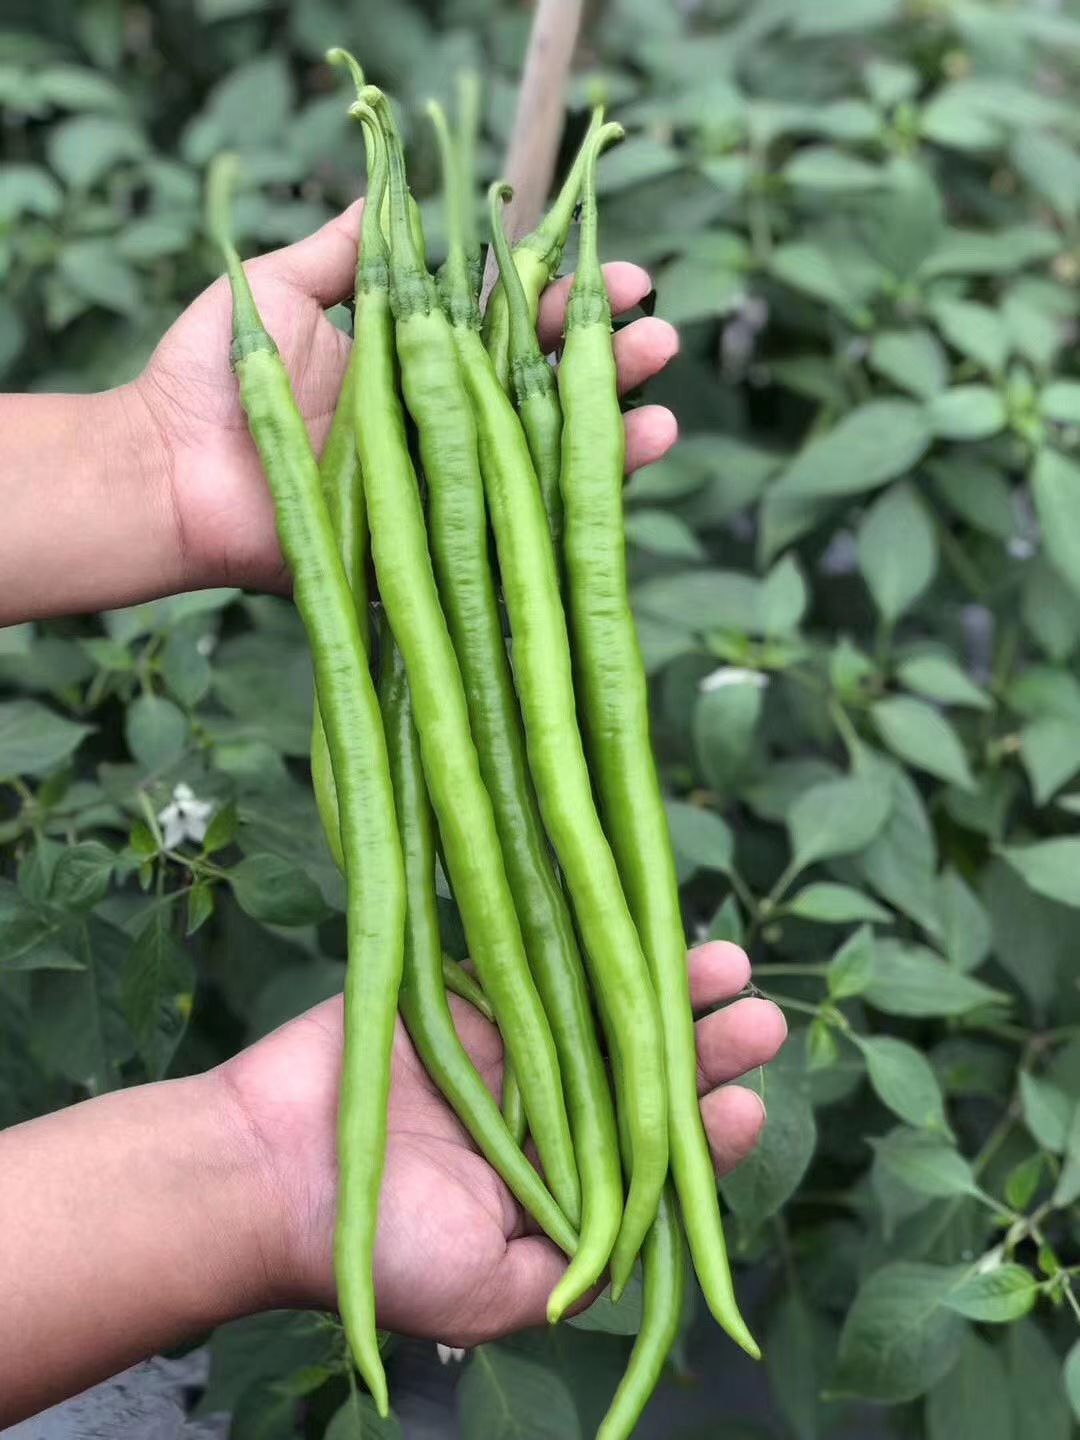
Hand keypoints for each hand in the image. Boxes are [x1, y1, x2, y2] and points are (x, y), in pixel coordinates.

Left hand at [135, 203, 680, 594]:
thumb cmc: (210, 379)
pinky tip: (626, 472)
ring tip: (663, 405)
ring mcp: (440, 483)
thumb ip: (343, 248)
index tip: (615, 274)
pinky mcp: (433, 541)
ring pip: (542, 458)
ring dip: (609, 431)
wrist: (169, 472)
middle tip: (656, 336)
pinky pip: (513, 528)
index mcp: (412, 361)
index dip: (563, 301)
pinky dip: (571, 505)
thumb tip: (385, 189)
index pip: (508, 326)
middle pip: (541, 390)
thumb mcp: (281, 288)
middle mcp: (438, 421)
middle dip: (605, 361)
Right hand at [219, 942, 785, 1345]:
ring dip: (658, 985)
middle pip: (638, 1070)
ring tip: (722, 963)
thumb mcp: (490, 1295)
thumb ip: (572, 1276)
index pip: (650, 1156)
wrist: (264, 1175)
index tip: (742, 1103)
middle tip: (755, 1017)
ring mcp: (508, 1046)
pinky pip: (532, 960)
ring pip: (601, 1008)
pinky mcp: (466, 994)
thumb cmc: (378, 1248)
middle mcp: (544, 1110)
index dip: (700, 1132)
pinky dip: (578, 938)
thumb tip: (648, 1253)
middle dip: (700, 1045)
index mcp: (559, 1184)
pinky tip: (624, 920)